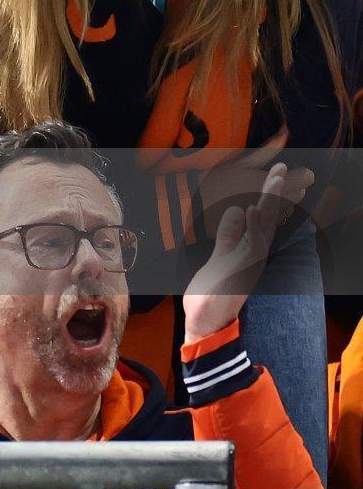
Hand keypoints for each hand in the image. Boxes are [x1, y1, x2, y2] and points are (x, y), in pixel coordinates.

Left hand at [184, 162, 312, 341]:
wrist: (205, 320)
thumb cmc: (213, 291)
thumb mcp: (221, 254)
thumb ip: (229, 234)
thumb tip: (239, 209)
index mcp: (250, 247)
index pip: (264, 215)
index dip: (271, 195)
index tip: (278, 174)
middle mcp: (255, 252)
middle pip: (269, 216)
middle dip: (275, 192)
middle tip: (283, 168)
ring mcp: (251, 261)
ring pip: (265, 227)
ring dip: (269, 202)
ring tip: (275, 178)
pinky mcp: (242, 271)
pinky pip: (252, 245)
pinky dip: (253, 226)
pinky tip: (253, 209)